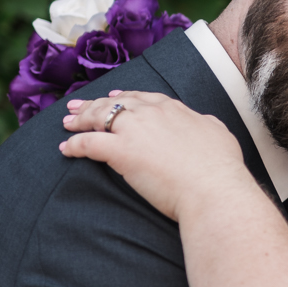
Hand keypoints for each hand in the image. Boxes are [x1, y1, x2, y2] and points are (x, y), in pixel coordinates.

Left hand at [59, 91, 249, 221]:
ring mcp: (134, 130)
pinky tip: (66, 149)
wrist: (213, 189)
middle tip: (77, 107)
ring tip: (66, 124)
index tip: (113, 97)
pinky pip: (89, 144)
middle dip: (93, 104)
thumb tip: (203, 123)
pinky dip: (74, 145)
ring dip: (79, 119)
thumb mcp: (219, 135)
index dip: (124, 97)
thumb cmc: (221, 169)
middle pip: (115, 104)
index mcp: (173, 109)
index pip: (142, 98)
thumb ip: (206, 125)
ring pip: (98, 117)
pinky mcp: (120, 152)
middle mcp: (151, 113)